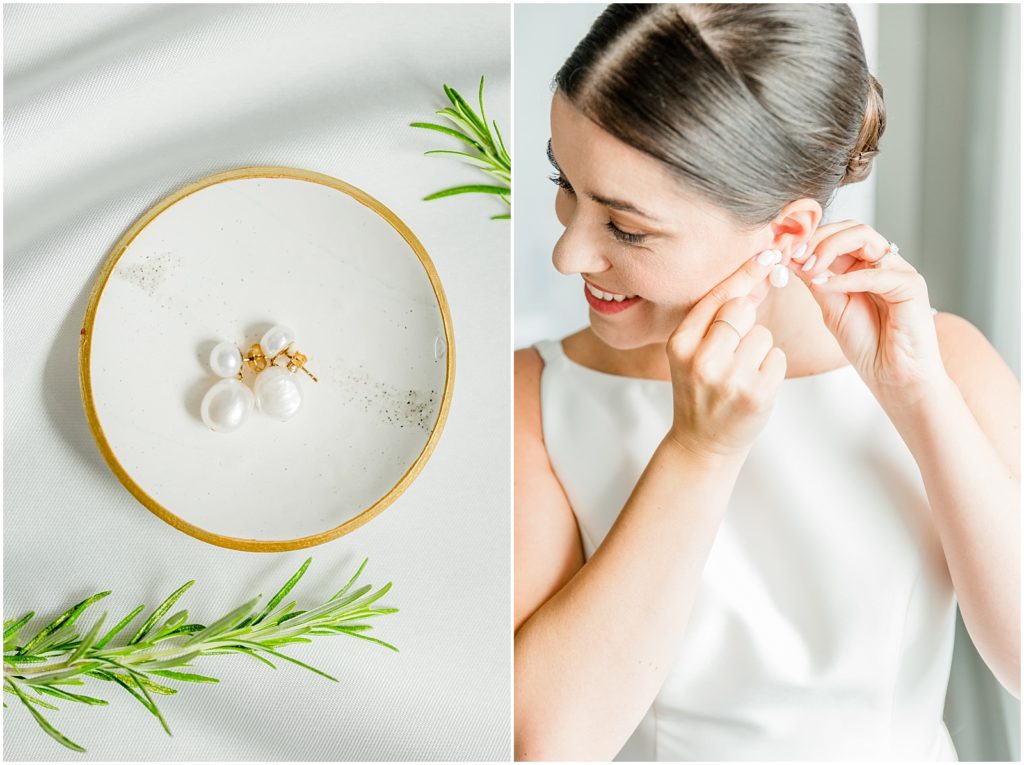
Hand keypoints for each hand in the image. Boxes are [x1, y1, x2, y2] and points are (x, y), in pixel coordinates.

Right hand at [664, 250, 786, 460]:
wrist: (702, 442)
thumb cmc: (701, 390)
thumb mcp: (692, 352)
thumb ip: (716, 317)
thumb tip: (757, 272)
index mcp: (680, 343)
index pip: (717, 297)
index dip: (745, 273)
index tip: (768, 252)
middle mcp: (702, 360)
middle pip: (742, 309)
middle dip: (746, 322)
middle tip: (734, 348)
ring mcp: (730, 379)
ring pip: (763, 334)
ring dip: (759, 349)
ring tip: (741, 372)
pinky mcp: (756, 394)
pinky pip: (777, 357)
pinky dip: (770, 367)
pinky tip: (752, 385)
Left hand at [788, 220, 948, 408]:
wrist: (893, 377)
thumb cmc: (867, 344)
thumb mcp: (830, 307)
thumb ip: (815, 281)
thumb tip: (790, 257)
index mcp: (863, 266)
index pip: (838, 235)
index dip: (810, 239)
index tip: (783, 251)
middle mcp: (883, 263)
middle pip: (851, 228)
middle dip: (818, 238)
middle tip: (794, 255)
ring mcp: (899, 271)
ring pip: (865, 237)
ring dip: (829, 248)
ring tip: (808, 268)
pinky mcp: (912, 286)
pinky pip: (876, 272)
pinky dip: (846, 277)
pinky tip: (824, 286)